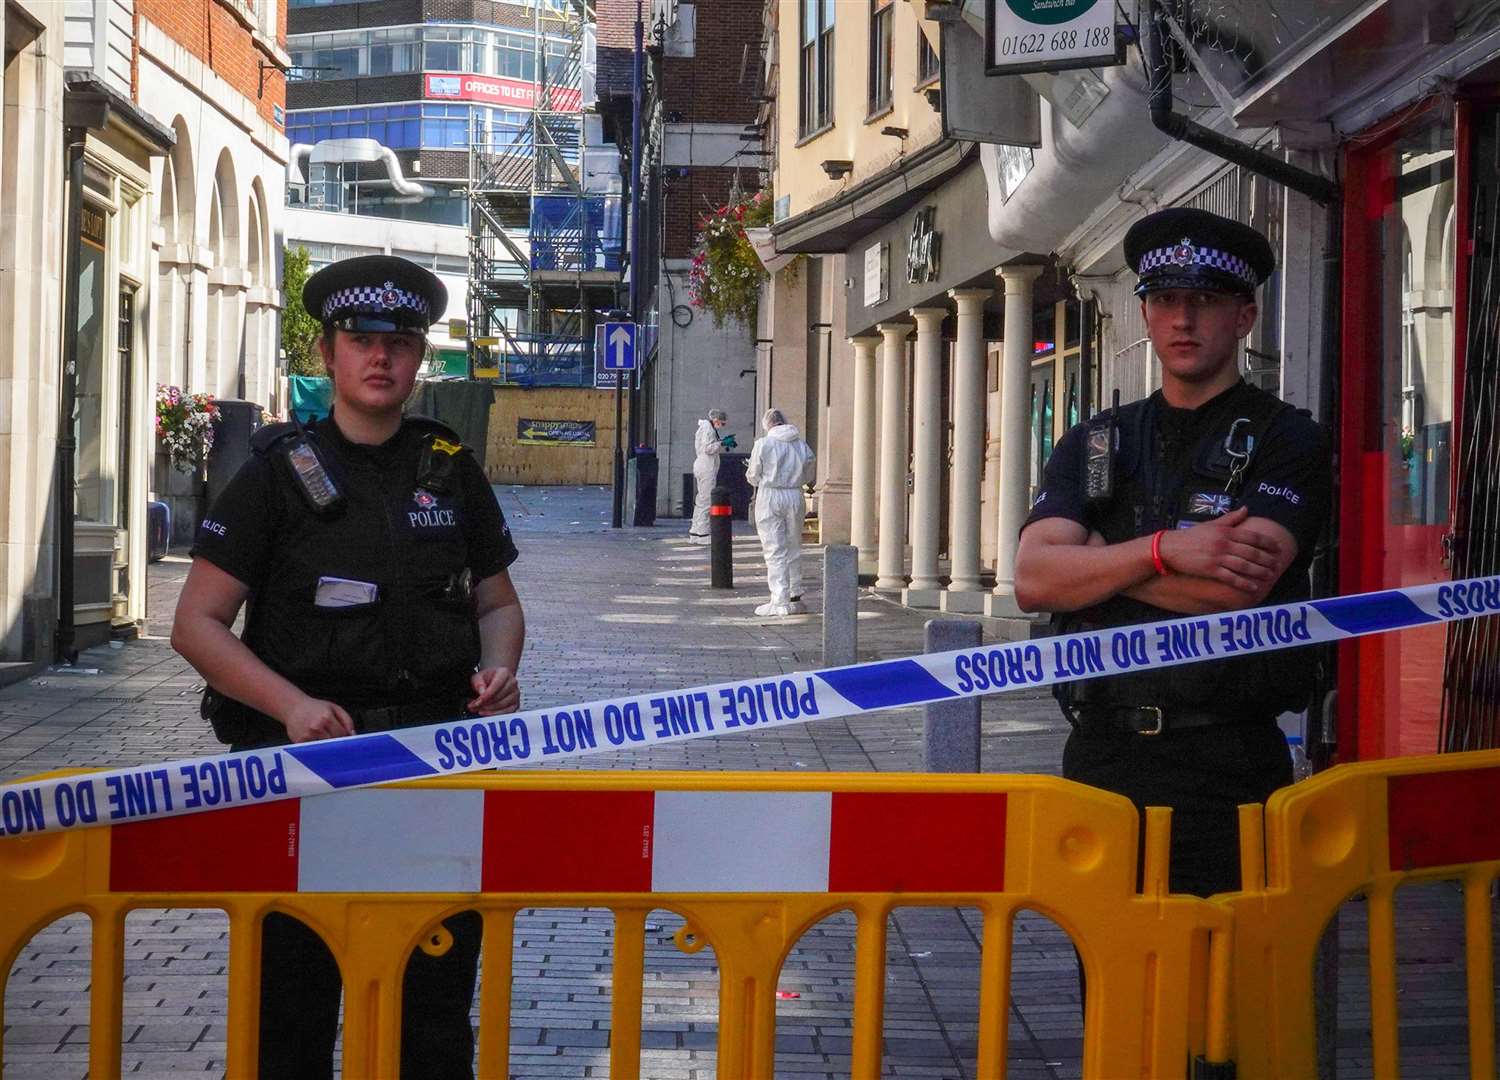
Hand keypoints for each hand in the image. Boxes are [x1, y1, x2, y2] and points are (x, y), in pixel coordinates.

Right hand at [282, 696, 354, 741]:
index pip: (342, 734)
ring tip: (323, 737)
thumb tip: (353, 734)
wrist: (293, 707)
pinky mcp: (299, 742)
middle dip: (337, 743)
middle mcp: (316, 727)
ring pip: (324, 748)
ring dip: (327, 746)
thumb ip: (347, 720)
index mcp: (326, 718)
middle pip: (334, 743)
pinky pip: (313, 750)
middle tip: (335, 739)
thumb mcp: (334, 708)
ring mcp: (307, 736)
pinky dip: (317, 748)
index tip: (345, 738)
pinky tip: (315, 740)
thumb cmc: (314, 707)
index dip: (346, 737)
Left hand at [468, 667, 519, 714]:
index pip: (496, 686)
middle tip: (474, 707)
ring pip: (502, 705)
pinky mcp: (515, 703)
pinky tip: (487, 713)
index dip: (485, 696)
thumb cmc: (487, 678)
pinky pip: (506, 712)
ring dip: (489, 710)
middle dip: (485, 704)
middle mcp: (512, 683)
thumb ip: (478, 684)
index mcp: (504, 673)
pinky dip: (495, 714)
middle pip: (499, 697)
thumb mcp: (478, 677)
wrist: (495, 679)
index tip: (476, 702)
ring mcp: (515, 694)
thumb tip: (482, 693)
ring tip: (478, 709)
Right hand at [1157, 506, 1281, 592]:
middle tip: (1278, 565)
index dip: (1267, 543)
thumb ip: (1231, 518)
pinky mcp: (1210, 570)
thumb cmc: (1191, 536)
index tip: (1278, 548)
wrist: (1170, 547)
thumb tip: (1246, 509)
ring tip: (1269, 576)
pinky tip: (1253, 587)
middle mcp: (1223, 544)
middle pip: (1251, 552)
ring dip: (1259, 571)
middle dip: (1267, 559)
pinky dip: (1243, 583)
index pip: (1252, 537)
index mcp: (1225, 531)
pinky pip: (1231, 577)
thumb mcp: (1211, 524)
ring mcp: (1217, 557)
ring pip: (1244, 565)